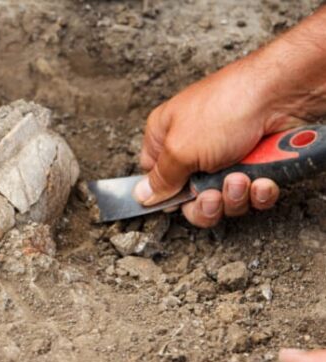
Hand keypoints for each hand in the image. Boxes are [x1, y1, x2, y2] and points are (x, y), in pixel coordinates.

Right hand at [134, 7, 325, 227]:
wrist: (281, 95)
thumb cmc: (225, 107)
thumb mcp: (180, 149)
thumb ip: (160, 178)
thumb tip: (142, 195)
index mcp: (165, 137)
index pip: (154, 177)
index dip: (165, 195)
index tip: (178, 201)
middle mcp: (193, 149)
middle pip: (189, 198)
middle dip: (205, 204)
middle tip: (213, 195)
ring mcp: (225, 158)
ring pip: (223, 200)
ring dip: (234, 196)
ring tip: (241, 178)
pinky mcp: (256, 165)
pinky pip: (252, 195)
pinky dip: (258, 193)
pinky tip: (262, 180)